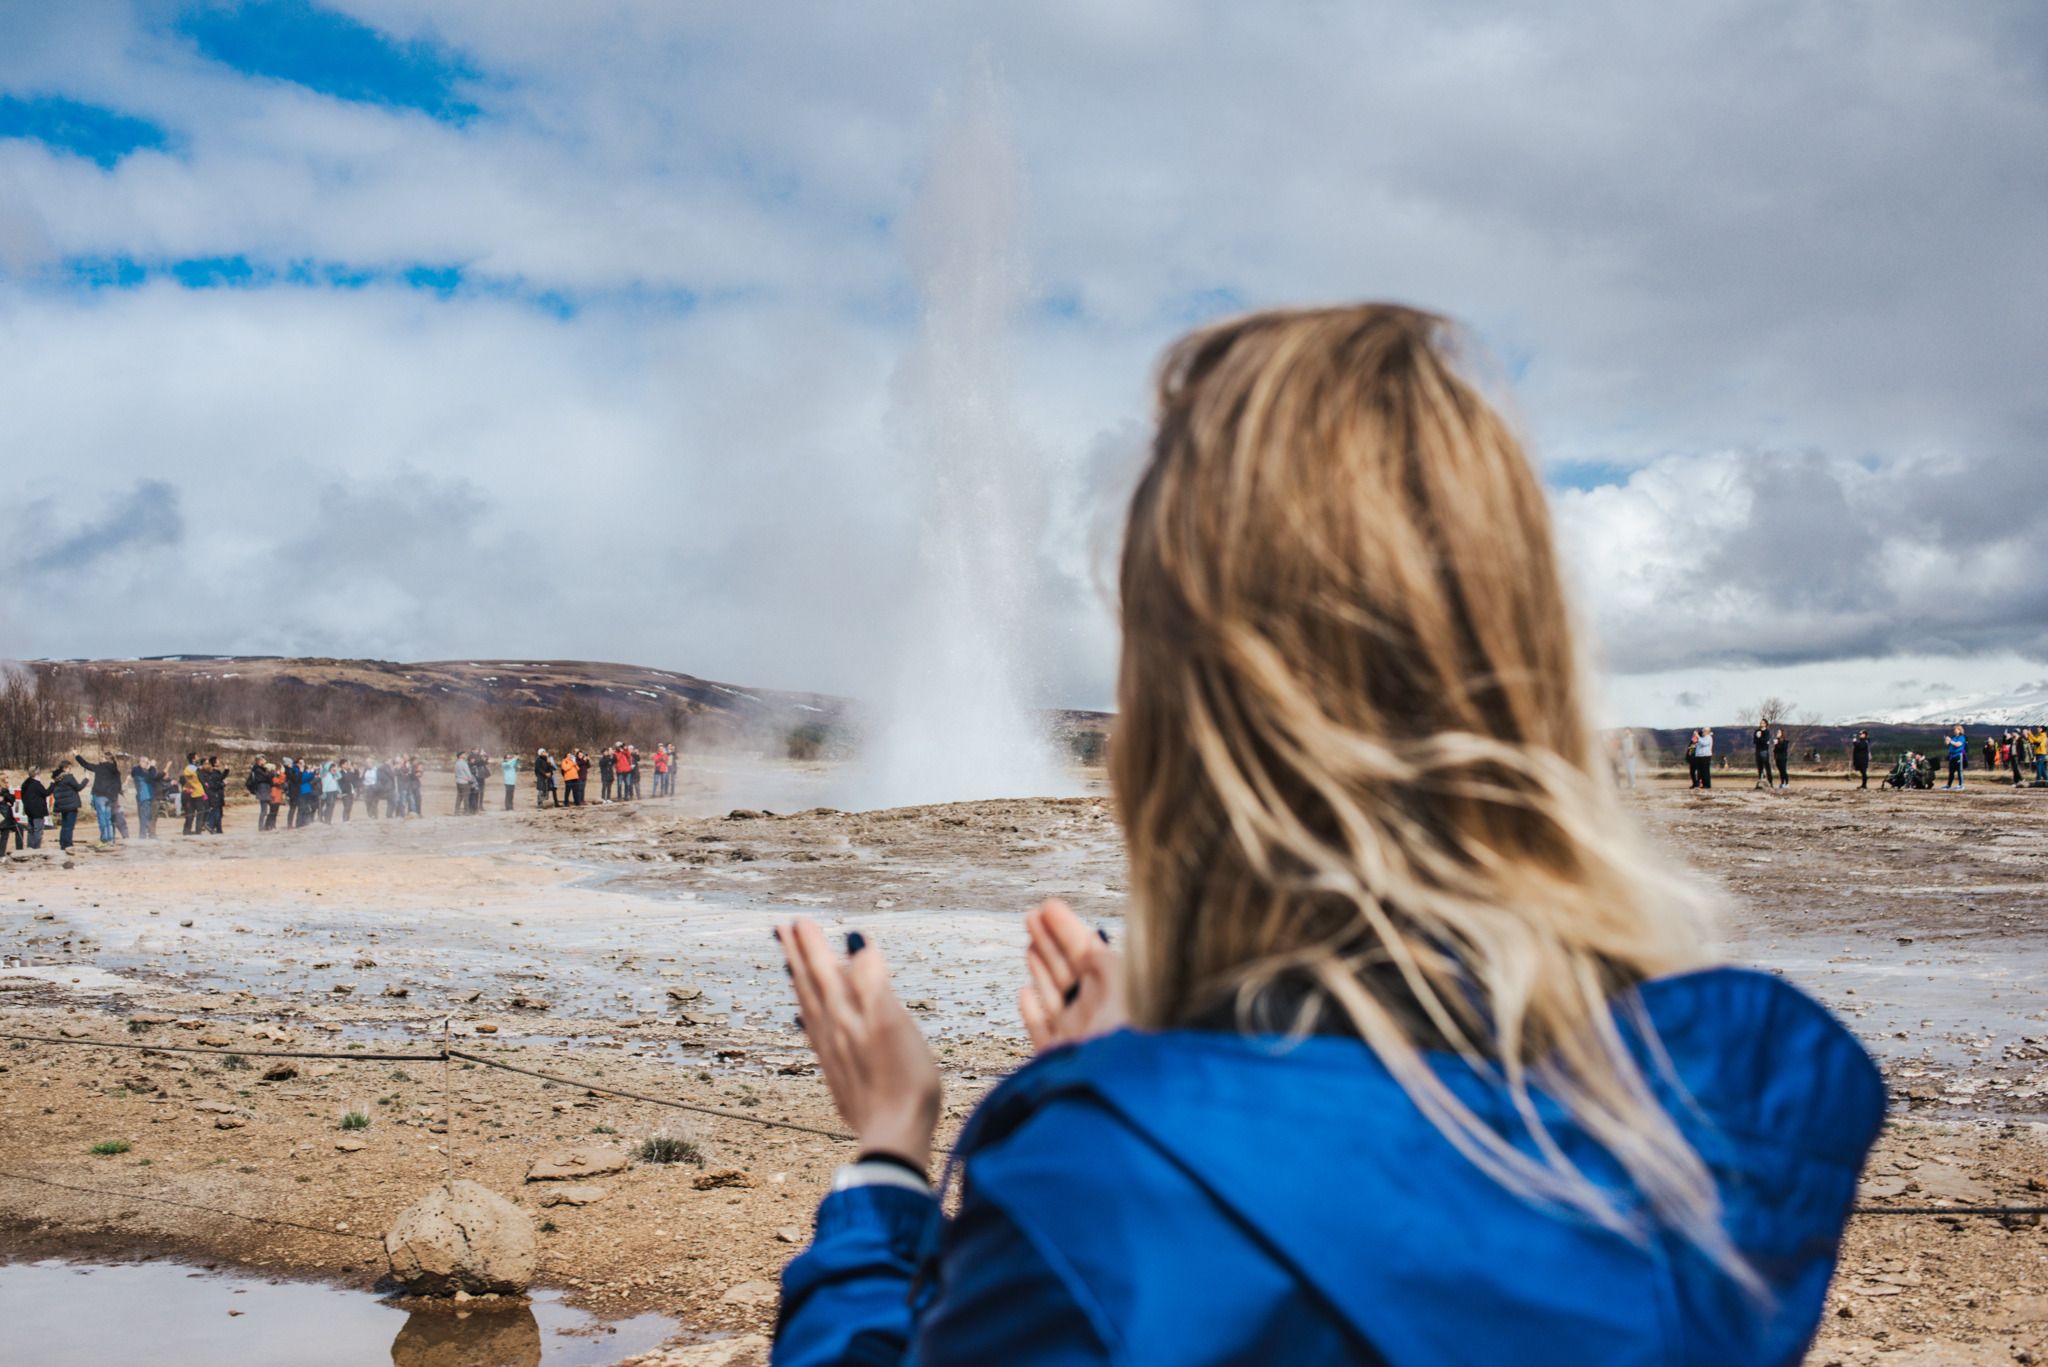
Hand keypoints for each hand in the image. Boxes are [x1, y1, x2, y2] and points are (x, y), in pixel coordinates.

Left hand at [778, 918, 940, 1172]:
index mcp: (846, 1013)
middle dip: (797, 956)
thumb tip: (854, 941)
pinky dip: (808, 1019)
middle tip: (781, 931)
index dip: (811, 944)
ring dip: (800, 983)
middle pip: (810, 986)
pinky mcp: (838, 1075)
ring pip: (809, 1010)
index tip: (797, 920)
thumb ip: (872, 979)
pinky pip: (815, 1036)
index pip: (823, 969)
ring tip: (790, 966)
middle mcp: (832, 1030)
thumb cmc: (902, 1079)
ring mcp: (832, 1054)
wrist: (894, 1135)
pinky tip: (806, 1020)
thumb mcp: (893, 1021)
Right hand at [1017, 899, 1126, 1052]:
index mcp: (1120, 991)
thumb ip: (1106, 962)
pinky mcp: (1060, 1060)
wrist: (1123, 1093)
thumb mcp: (1127, 985)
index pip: (1088, 952)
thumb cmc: (1138, 1040)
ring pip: (1055, 996)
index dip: (1067, 928)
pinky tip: (1026, 991)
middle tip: (1033, 916)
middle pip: (1070, 970)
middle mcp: (1099, 1012)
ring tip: (1030, 943)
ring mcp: (1079, 1036)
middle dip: (1051, 942)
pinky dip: (1033, 1010)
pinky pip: (1043, 1031)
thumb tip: (1094, 939)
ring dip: (1042, 968)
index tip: (1050, 906)